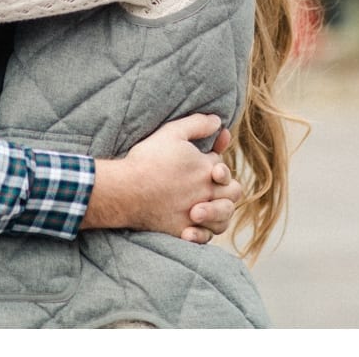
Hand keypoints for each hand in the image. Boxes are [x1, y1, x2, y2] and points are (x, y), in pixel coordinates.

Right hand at [83, 114, 244, 243]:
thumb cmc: (148, 159)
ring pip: (223, 219)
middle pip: (233, 194)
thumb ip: (198, 124)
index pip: (224, 169)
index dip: (217, 165)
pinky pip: (204, 237)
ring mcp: (197, 215)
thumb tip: (218, 121)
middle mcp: (207, 193)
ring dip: (218, 212)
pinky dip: (202, 233)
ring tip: (202, 206)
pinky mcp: (183, 230)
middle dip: (226, 188)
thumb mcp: (173, 132)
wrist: (126, 189)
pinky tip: (191, 223)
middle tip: (209, 185)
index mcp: (208, 169)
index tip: (204, 163)